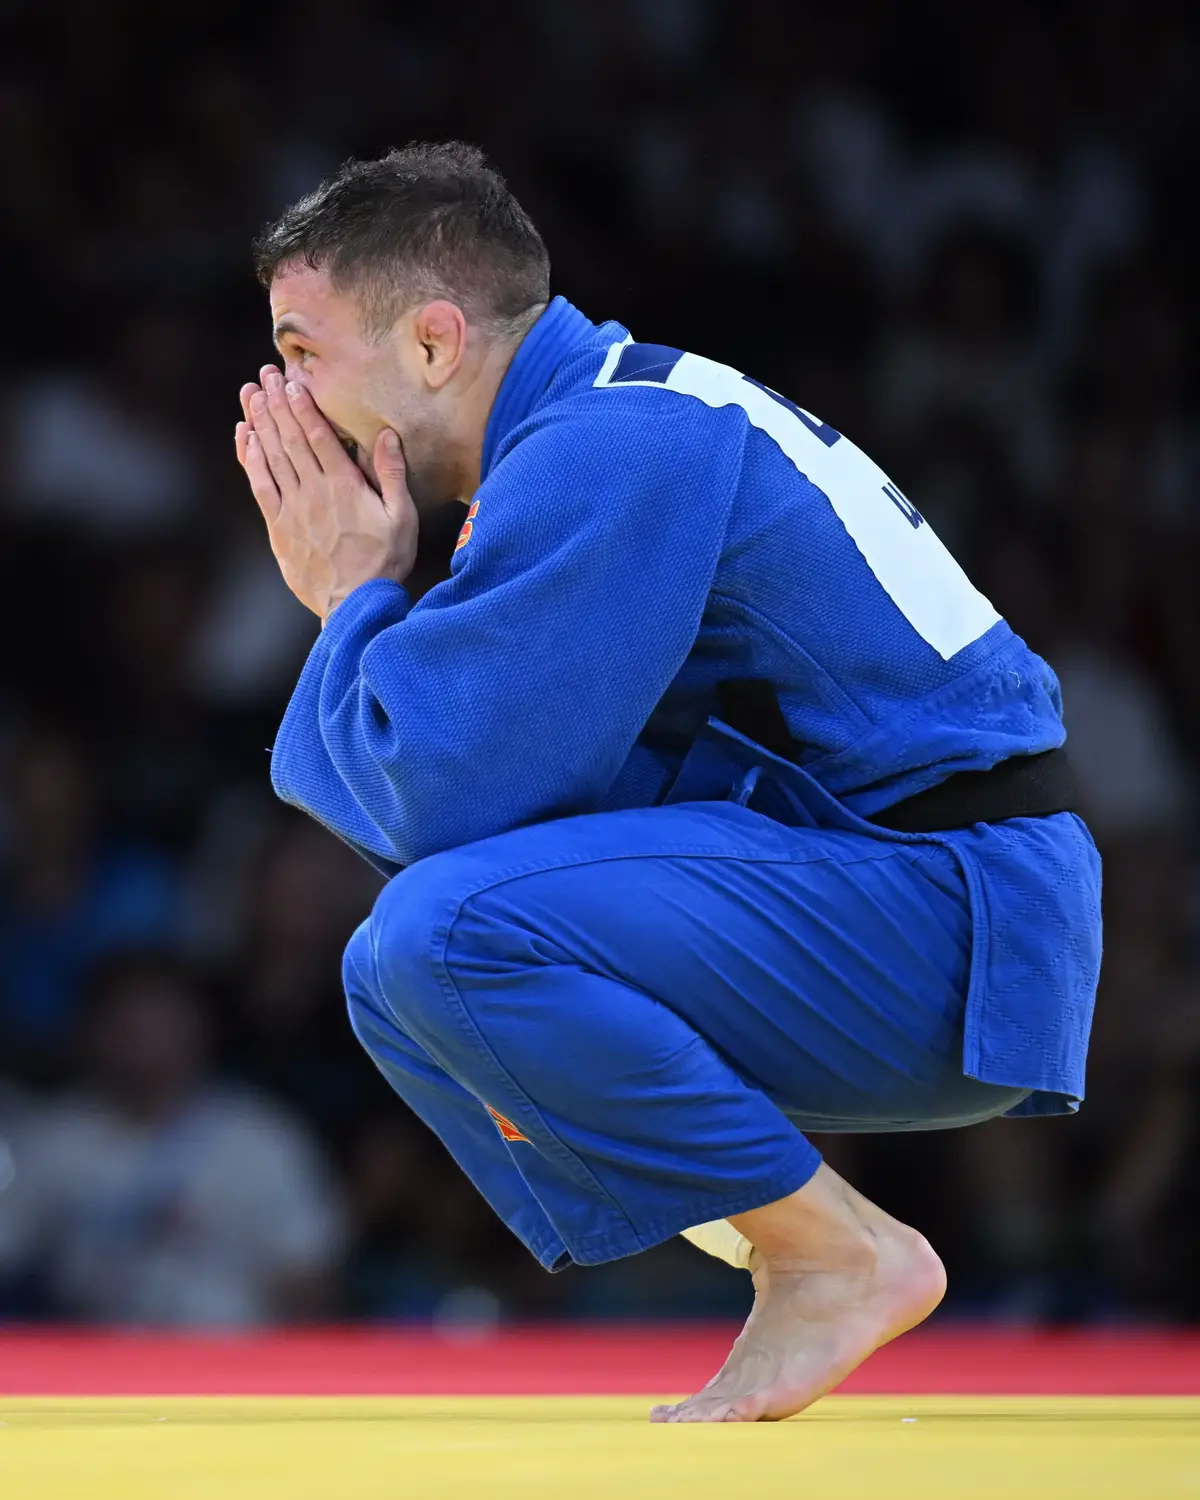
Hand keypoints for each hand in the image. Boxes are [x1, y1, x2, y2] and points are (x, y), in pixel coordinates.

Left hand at [235, 366, 417, 621]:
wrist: (354, 604)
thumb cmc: (385, 561)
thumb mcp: (402, 517)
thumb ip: (393, 474)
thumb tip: (387, 434)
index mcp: (344, 486)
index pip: (318, 436)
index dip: (303, 406)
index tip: (292, 381)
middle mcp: (314, 492)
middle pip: (290, 439)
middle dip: (277, 404)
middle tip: (266, 376)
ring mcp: (292, 509)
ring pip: (271, 457)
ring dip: (260, 422)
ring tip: (252, 394)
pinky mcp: (279, 527)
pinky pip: (260, 486)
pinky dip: (251, 459)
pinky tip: (246, 438)